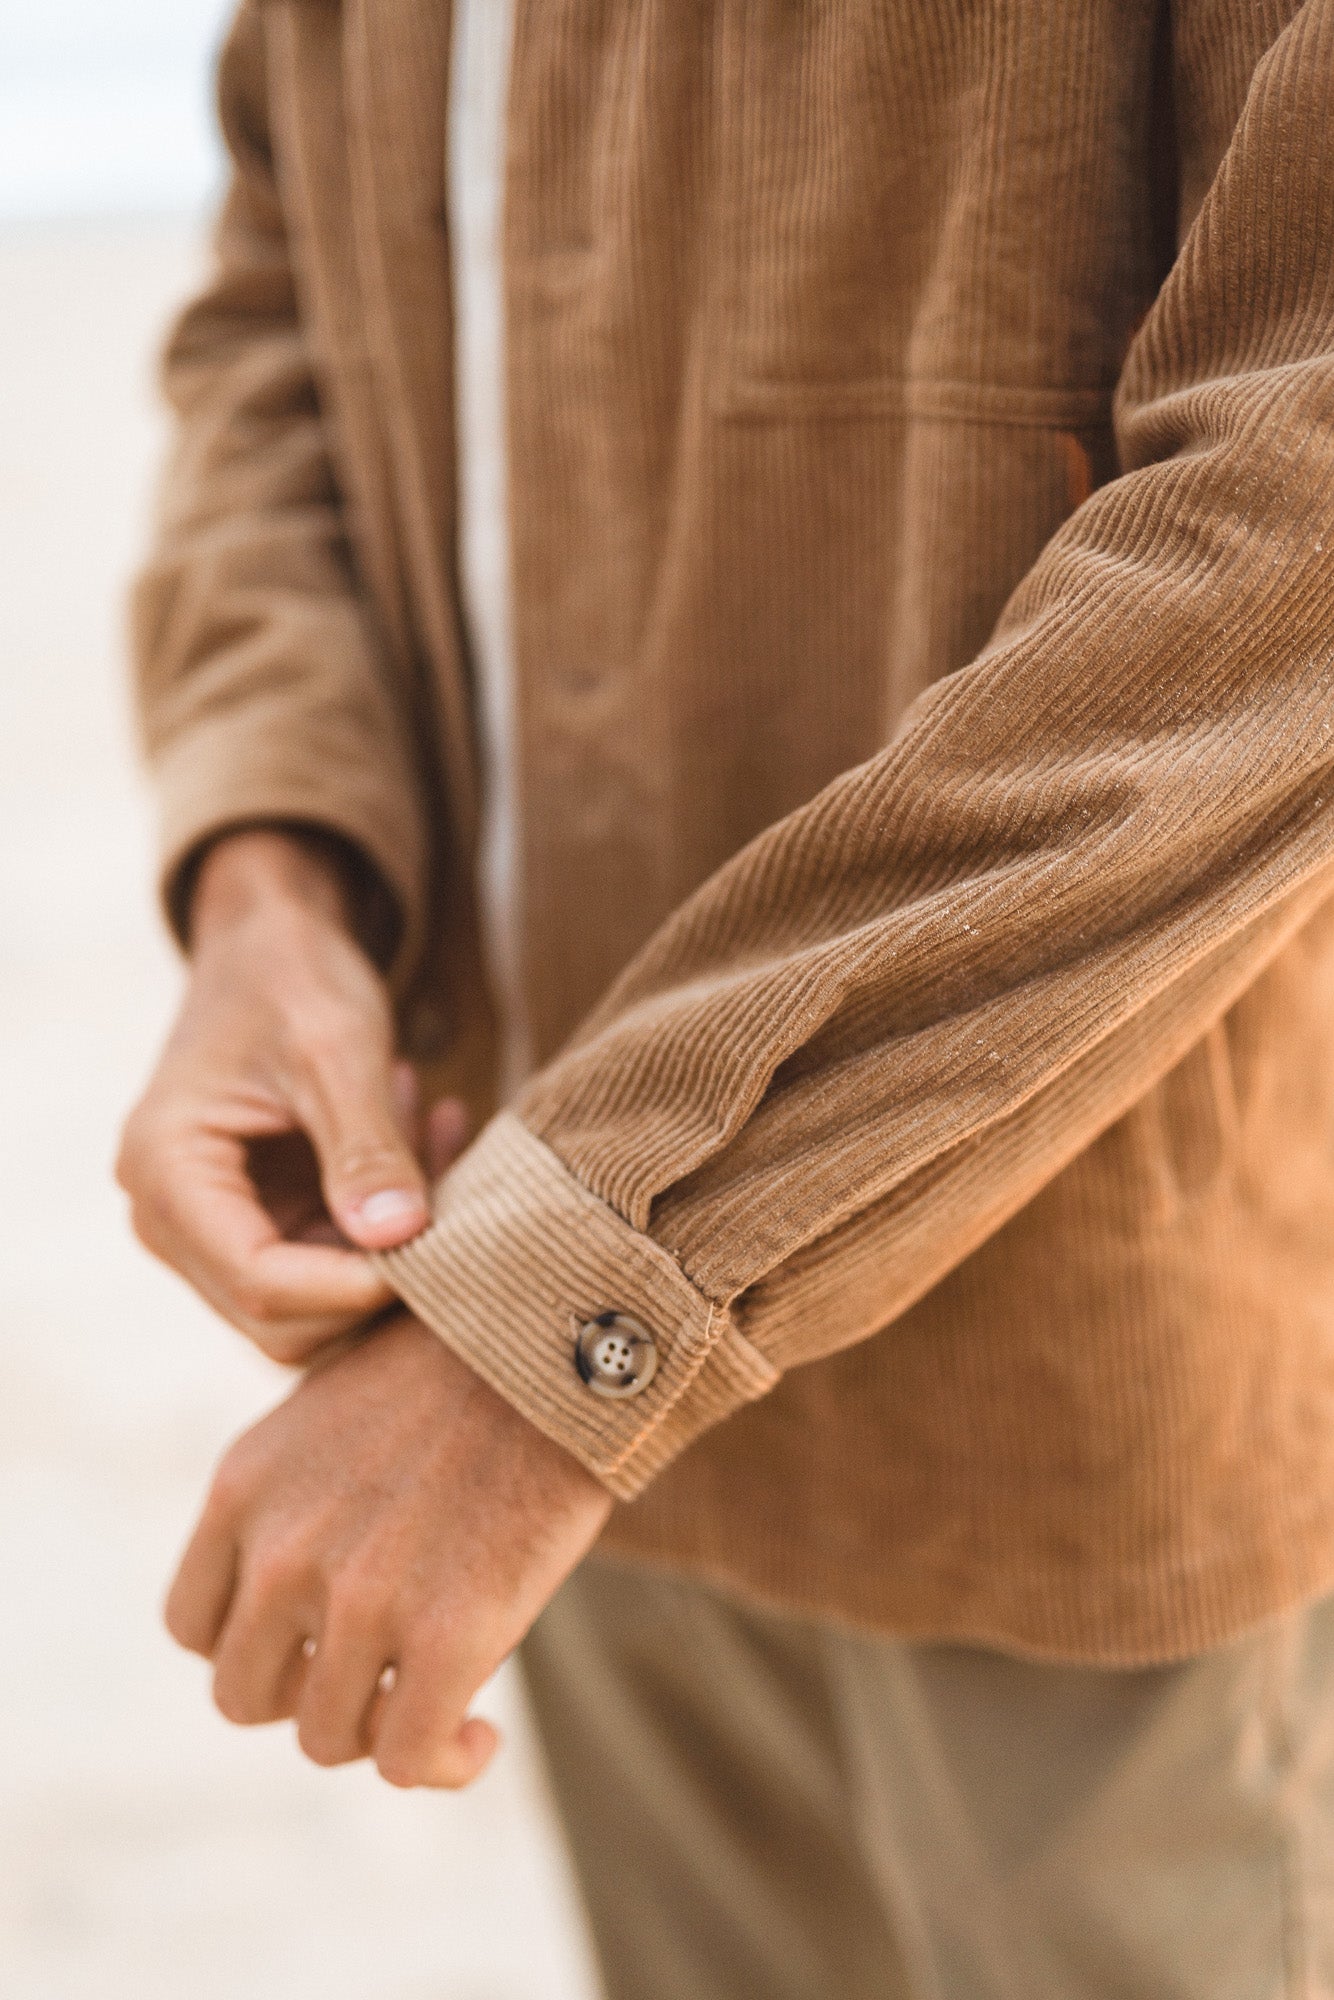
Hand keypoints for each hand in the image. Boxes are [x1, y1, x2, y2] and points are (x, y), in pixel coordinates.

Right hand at [117, 829, 464, 1362]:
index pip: (258, 1280)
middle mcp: (172, 1218)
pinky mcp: (260, 1223)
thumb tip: (398, 1238)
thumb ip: (366, 1143)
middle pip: (279, 1319)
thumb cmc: (292, 977)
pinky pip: (333, 1263)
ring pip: (315, 1305)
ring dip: (392, 1246)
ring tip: (432, 1130)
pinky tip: (431, 1130)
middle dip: (377, 1278)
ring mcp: (213, 1229)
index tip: (437, 1246)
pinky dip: (393, 1221)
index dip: (353, 1285)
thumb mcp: (337, 1048)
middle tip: (452, 1199)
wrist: (271, 941)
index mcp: (166, 1172)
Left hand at [165, 1312, 613, 1786]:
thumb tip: (320, 1572)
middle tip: (380, 1674)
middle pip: (247, 1695)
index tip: (315, 1641)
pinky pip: (410, 1758)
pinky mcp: (449, 1634)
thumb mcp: (337, 1401)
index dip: (256, 1648)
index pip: (194, 1626)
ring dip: (380, 1731)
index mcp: (244, 1485)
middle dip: (311, 1695)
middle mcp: (284, 1549)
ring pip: (326, 1738)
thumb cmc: (468, 1355)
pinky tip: (482, 1734)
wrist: (563, 1331)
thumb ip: (301, 1488)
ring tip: (440, 1699)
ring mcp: (361, 1598)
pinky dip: (444, 1762)